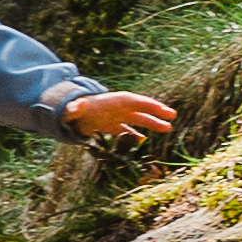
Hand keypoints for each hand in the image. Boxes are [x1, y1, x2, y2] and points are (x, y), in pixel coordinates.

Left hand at [65, 90, 180, 145]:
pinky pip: (128, 130)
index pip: (134, 101)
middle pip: (140, 109)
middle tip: (172, 116)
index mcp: (112, 102)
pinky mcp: (113, 126)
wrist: (69, 115)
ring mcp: (117, 117)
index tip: (162, 109)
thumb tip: (78, 104)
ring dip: (152, 123)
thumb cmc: (72, 110)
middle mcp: (118, 108)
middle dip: (156, 112)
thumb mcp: (72, 110)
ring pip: (138, 120)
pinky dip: (135, 135)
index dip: (148, 104)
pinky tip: (144, 140)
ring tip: (167, 128)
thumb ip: (74, 108)